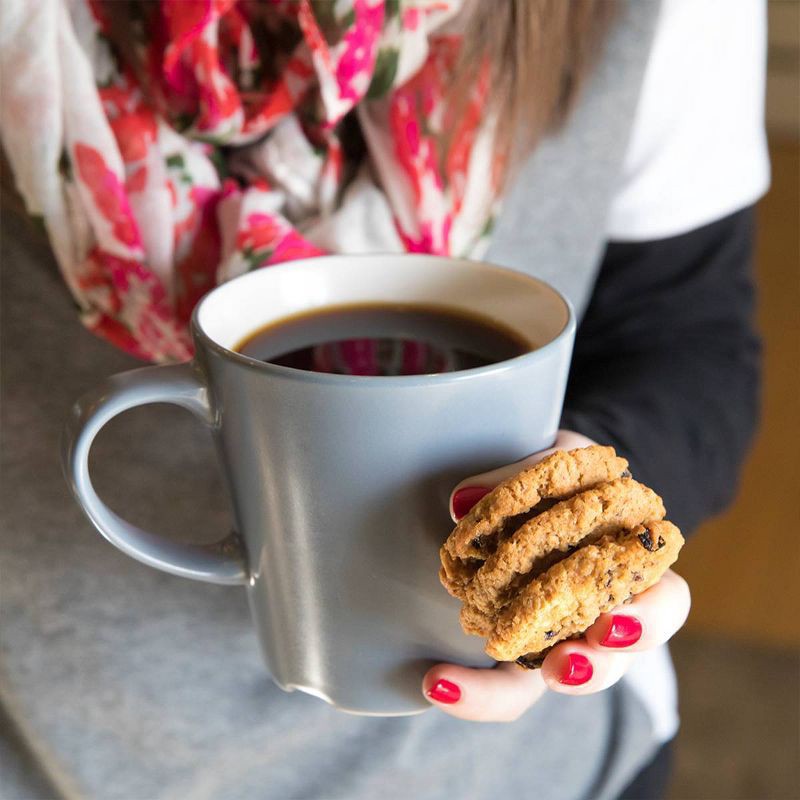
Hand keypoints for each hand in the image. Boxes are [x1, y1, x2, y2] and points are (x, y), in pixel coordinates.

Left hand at [421, 430, 690, 720]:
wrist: (544, 486)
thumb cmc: (566, 476)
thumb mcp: (560, 459)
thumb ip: (525, 472)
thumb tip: (463, 501)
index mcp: (634, 568)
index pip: (663, 603)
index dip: (647, 621)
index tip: (612, 625)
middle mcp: (606, 613)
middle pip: (615, 661)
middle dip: (593, 669)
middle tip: (563, 664)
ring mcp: (564, 635)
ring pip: (560, 679)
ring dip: (517, 685)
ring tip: (480, 683)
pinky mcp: (523, 648)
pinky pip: (508, 684)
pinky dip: (474, 691)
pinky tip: (436, 684)